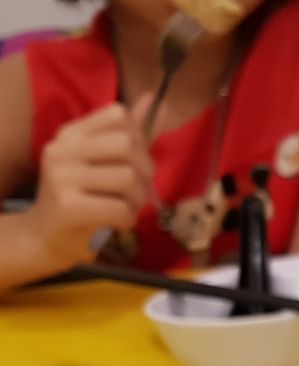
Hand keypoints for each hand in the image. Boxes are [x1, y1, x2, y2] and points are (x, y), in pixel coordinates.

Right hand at [28, 101, 153, 269]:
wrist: (47, 236)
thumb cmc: (81, 197)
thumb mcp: (102, 161)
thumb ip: (130, 133)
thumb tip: (156, 99)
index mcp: (71, 133)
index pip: (119, 116)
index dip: (139, 140)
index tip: (134, 162)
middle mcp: (63, 149)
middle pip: (127, 145)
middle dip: (144, 173)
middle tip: (136, 191)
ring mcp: (62, 176)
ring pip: (127, 178)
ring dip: (137, 201)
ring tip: (125, 208)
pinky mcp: (69, 206)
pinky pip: (120, 209)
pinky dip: (127, 220)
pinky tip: (115, 222)